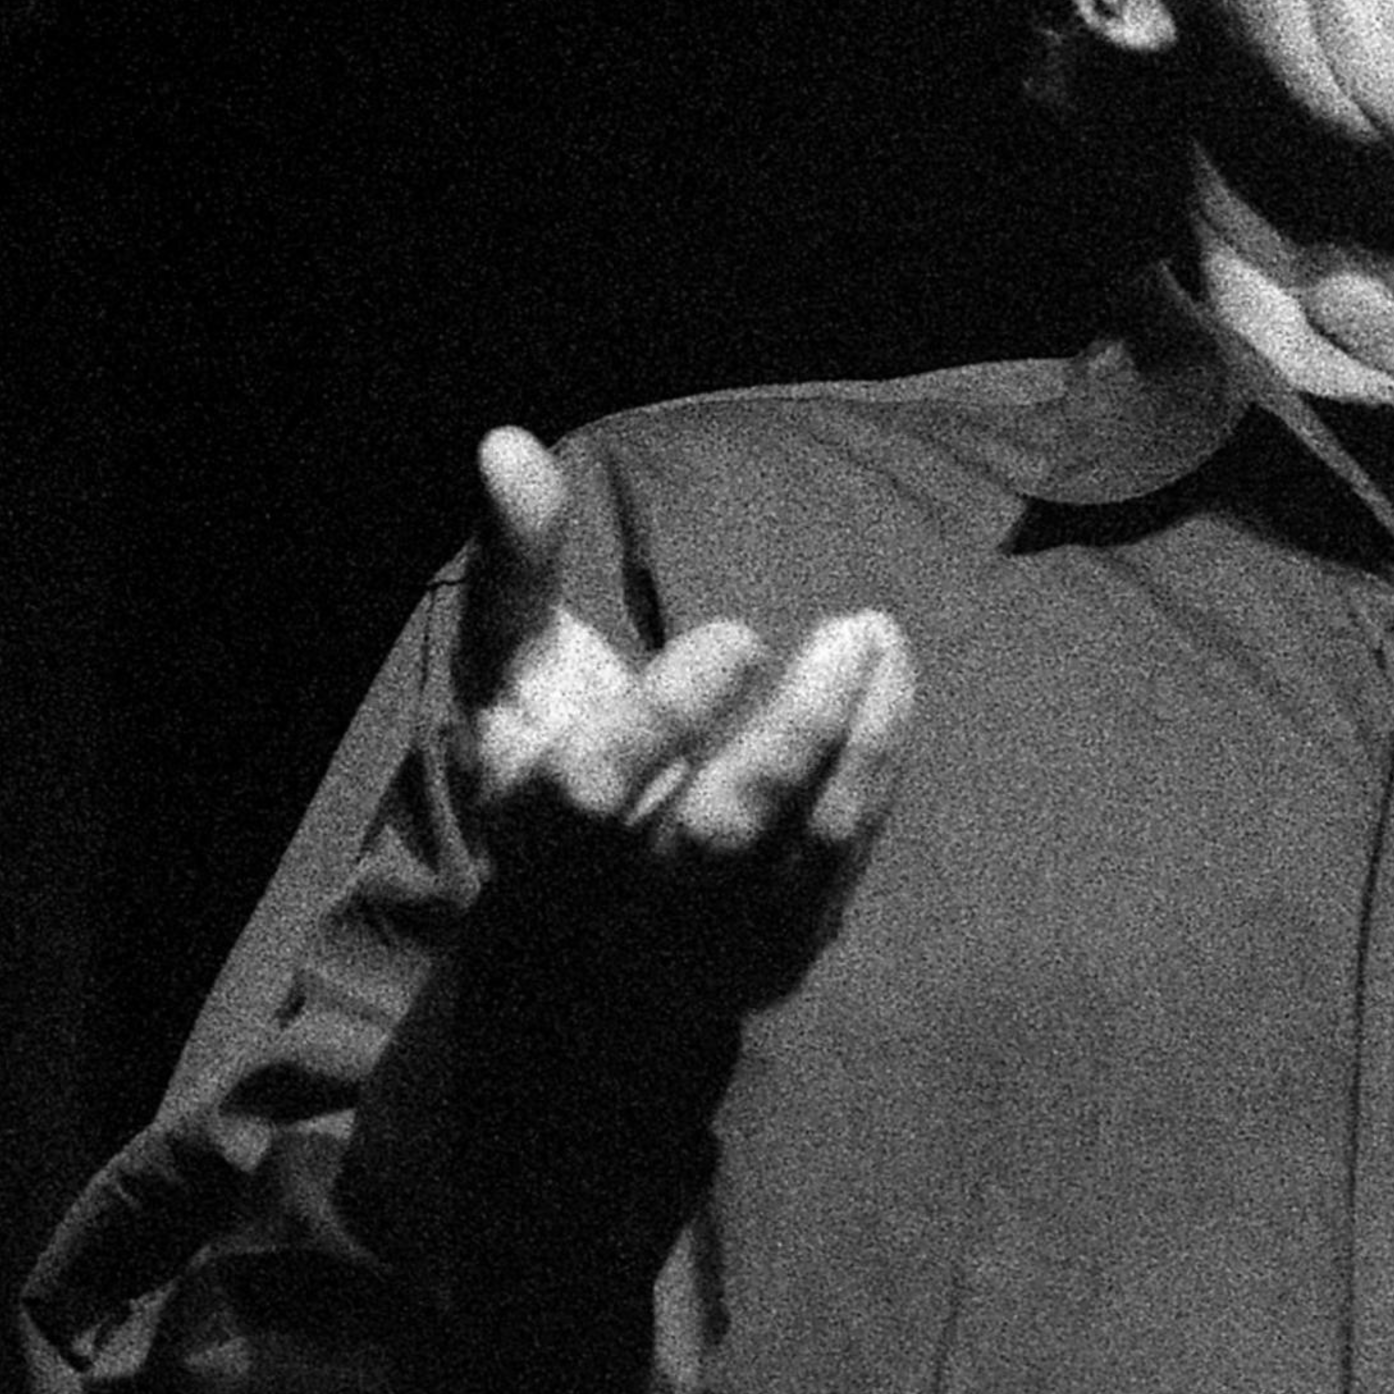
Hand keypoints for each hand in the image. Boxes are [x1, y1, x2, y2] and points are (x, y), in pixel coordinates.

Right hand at [454, 426, 914, 1005]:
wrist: (582, 936)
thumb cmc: (548, 752)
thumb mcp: (512, 660)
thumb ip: (513, 556)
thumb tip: (505, 440)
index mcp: (534, 826)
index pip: (595, 786)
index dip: (671, 711)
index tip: (740, 631)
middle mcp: (616, 899)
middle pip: (717, 831)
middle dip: (796, 729)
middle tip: (854, 626)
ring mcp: (705, 939)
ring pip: (798, 850)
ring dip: (860, 739)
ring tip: (878, 635)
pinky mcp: (776, 953)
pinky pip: (842, 865)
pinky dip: (876, 769)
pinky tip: (889, 685)